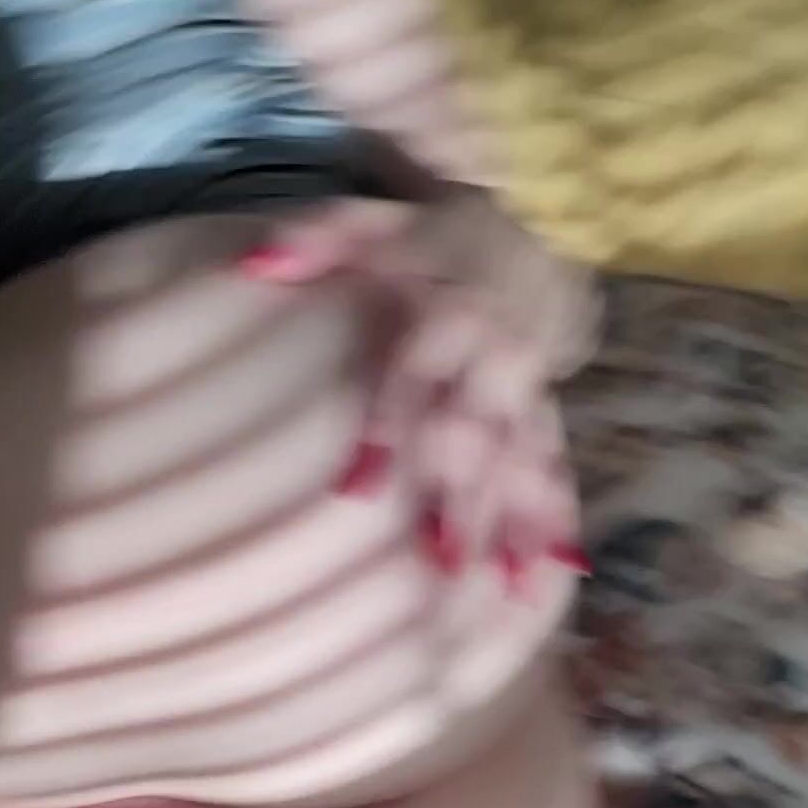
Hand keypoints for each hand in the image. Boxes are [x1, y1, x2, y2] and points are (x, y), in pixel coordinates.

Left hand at [240, 186, 595, 589]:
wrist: (528, 222)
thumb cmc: (425, 237)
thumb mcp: (368, 219)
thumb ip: (312, 240)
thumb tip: (252, 265)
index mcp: (444, 311)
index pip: (409, 376)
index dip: (386, 432)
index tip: (358, 492)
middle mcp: (492, 355)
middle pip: (472, 436)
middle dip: (461, 501)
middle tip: (442, 565)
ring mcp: (526, 388)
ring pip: (520, 462)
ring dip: (513, 525)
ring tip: (506, 588)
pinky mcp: (545, 409)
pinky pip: (552, 467)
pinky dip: (554, 519)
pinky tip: (553, 572)